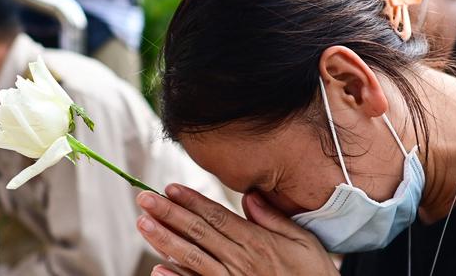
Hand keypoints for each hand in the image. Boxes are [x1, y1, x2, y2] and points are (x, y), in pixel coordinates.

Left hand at [136, 184, 338, 275]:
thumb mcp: (302, 240)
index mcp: (257, 242)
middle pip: (198, 233)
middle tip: (144, 199)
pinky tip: (158, 269)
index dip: (192, 201)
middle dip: (169, 214)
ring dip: (165, 240)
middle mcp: (240, 261)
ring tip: (143, 224)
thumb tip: (249, 195)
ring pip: (192, 258)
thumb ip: (274, 219)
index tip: (170, 188)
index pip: (217, 216)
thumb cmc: (312, 274)